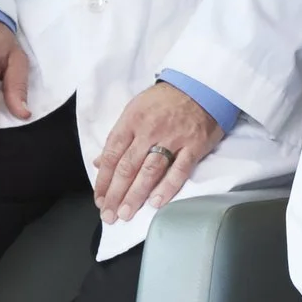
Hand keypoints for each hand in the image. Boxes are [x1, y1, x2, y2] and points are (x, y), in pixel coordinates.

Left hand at [92, 81, 225, 225]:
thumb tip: (99, 163)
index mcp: (131, 122)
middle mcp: (149, 131)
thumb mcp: (135, 110)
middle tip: (108, 215)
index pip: (111, 155)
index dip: (103, 180)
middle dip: (116, 194)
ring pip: (150, 171)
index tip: (99, 200)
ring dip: (136, 195)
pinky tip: (156, 202)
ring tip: (126, 214)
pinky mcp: (194, 145)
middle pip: (127, 167)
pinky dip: (168, 186)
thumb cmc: (166, 100)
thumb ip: (119, 137)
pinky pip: (180, 169)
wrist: (201, 85)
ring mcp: (173, 139)